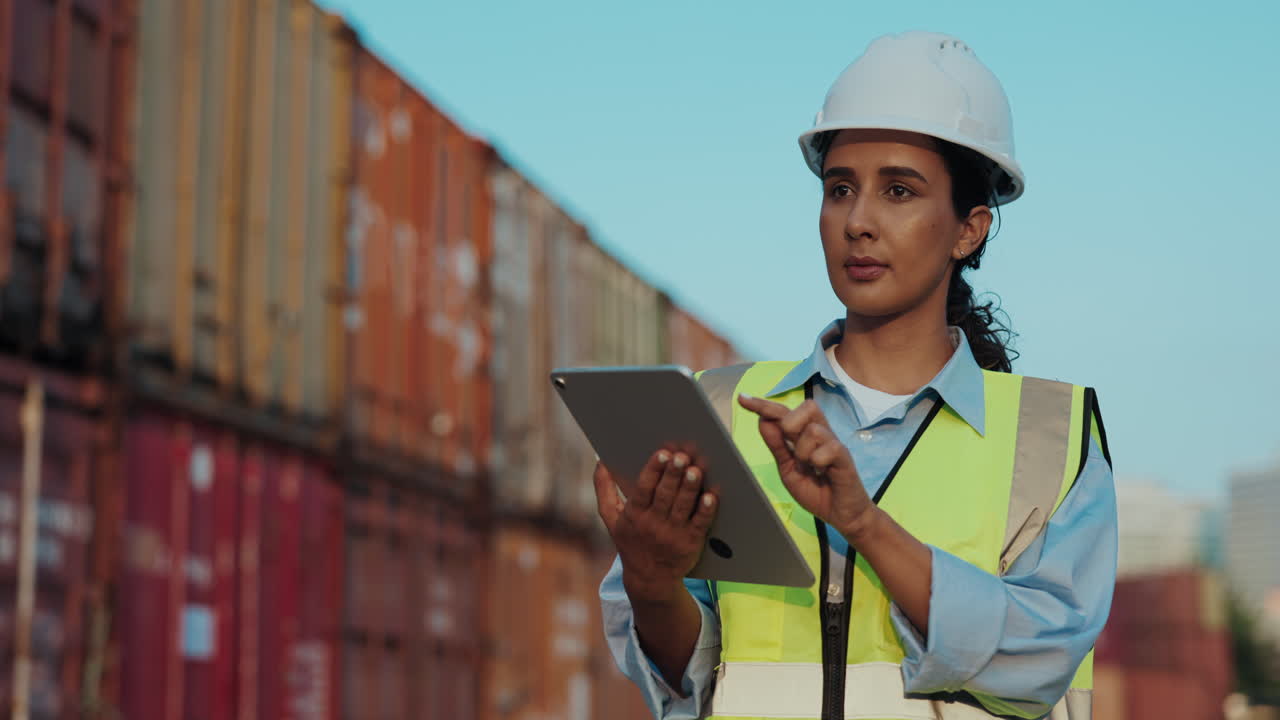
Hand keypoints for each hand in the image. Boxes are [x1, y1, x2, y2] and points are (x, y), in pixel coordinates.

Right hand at [593, 450, 717, 601]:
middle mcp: (653, 524)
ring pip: (682, 507)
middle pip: (664, 495)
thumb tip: (599, 461)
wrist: (649, 579)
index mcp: (634, 514)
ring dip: (689, 488)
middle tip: (681, 456)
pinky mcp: (691, 543)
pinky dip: (706, 510)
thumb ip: (604, 489)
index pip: (643, 489)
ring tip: (695, 470)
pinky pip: (700, 524)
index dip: (653, 470)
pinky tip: (711, 496)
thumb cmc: (631, 541)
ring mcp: (673, 534)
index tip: (662, 453)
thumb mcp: (612, 518)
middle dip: (673, 475)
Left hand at [737, 393, 876, 540]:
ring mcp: (834, 443)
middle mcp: (821, 433)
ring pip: (813, 430)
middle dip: (790, 423)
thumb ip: (777, 446)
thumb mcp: (788, 469)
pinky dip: (818, 462)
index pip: (784, 412)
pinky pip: (829, 448)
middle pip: (807, 406)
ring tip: (809, 468)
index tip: (742, 399)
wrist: (841, 515)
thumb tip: (762, 421)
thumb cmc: (816, 490)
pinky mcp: (845, 457)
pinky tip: (822, 473)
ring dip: (803, 452)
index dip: (763, 405)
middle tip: (791, 448)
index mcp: (805, 435)